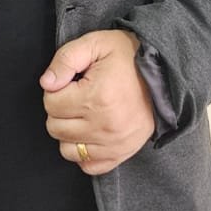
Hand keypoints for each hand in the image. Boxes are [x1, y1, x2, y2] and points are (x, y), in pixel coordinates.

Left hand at [40, 29, 155, 174]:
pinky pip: (89, 166)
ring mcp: (114, 144)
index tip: (71, 81)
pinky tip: (91, 132)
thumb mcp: (95, 44)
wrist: (163, 74)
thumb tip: (46, 83)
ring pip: (68, 150)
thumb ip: (65, 59)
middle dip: (60, 110)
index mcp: (96, 97)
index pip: (50, 103)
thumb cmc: (127, 56)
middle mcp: (104, 125)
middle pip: (55, 128)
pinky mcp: (122, 154)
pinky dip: (84, 152)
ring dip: (69, 132)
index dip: (56, 89)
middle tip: (76, 96)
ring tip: (83, 113)